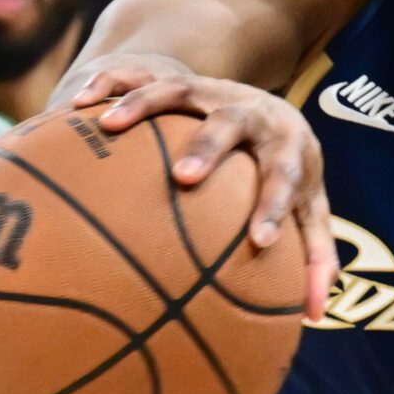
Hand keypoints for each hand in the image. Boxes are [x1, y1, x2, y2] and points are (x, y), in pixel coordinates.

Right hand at [70, 61, 336, 320]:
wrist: (266, 108)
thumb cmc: (284, 172)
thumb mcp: (307, 209)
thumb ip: (314, 258)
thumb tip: (314, 316)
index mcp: (286, 144)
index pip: (285, 173)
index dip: (273, 205)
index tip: (259, 242)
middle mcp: (249, 111)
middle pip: (231, 122)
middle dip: (208, 146)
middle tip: (183, 177)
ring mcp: (209, 92)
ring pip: (178, 90)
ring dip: (144, 104)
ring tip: (109, 126)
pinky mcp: (177, 83)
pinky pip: (138, 77)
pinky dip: (108, 86)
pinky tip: (78, 106)